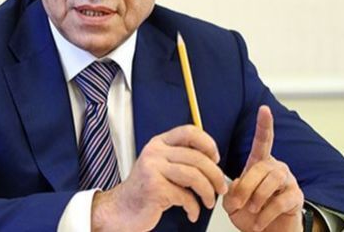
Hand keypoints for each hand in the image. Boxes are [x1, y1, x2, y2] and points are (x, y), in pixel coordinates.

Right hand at [91, 124, 228, 230]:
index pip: (189, 131)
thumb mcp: (160, 166)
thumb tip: (211, 159)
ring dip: (208, 192)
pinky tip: (192, 212)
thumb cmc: (145, 190)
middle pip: (197, 158)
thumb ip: (180, 158)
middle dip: (215, 175)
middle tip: (220, 187)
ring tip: (209, 201)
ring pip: (194, 176)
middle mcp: (155, 153)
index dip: (208, 143)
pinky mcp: (155, 189)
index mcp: (158, 143)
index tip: (215, 158)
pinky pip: (185, 197)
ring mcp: (153, 169)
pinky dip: (193, 207)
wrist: (122, 209)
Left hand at [222, 105, 304, 231]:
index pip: (263, 141)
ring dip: (257, 197)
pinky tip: (259, 222)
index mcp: (259, 164)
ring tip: (252, 211)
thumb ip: (231, 191)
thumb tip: (236, 184)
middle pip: (260, 167)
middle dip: (245, 186)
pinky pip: (280, 201)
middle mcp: (276, 168)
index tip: (264, 109)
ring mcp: (288, 181)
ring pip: (272, 180)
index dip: (264, 125)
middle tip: (238, 204)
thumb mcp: (234, 203)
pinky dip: (266, 214)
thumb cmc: (251, 215)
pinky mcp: (296, 197)